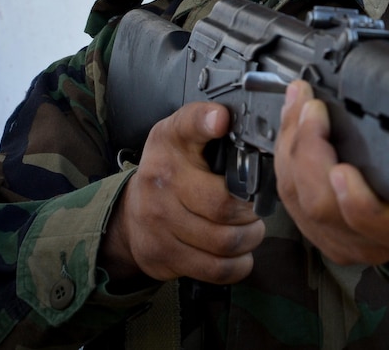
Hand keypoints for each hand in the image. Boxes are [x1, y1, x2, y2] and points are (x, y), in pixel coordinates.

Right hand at [101, 102, 264, 283]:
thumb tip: (247, 119)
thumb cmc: (172, 171)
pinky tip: (240, 253)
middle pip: (222, 203)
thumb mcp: (184, 137)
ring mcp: (159, 221)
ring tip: (251, 228)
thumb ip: (211, 125)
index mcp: (170, 141)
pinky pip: (216, 268)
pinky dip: (239, 265)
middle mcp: (161, 178)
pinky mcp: (163, 255)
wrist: (131, 214)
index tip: (222, 120)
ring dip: (250, 237)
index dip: (206, 121)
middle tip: (256, 207)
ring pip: (225, 240)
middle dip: (251, 210)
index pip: (188, 125)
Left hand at [273, 80, 388, 265]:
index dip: (354, 200)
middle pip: (322, 205)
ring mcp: (336, 239)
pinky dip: (284, 155)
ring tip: (298, 104)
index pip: (374, 223)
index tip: (342, 169)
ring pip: (297, 198)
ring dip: (292, 144)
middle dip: (309, 150)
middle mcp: (368, 242)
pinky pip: (287, 195)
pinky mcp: (314, 232)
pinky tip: (290, 127)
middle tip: (311, 108)